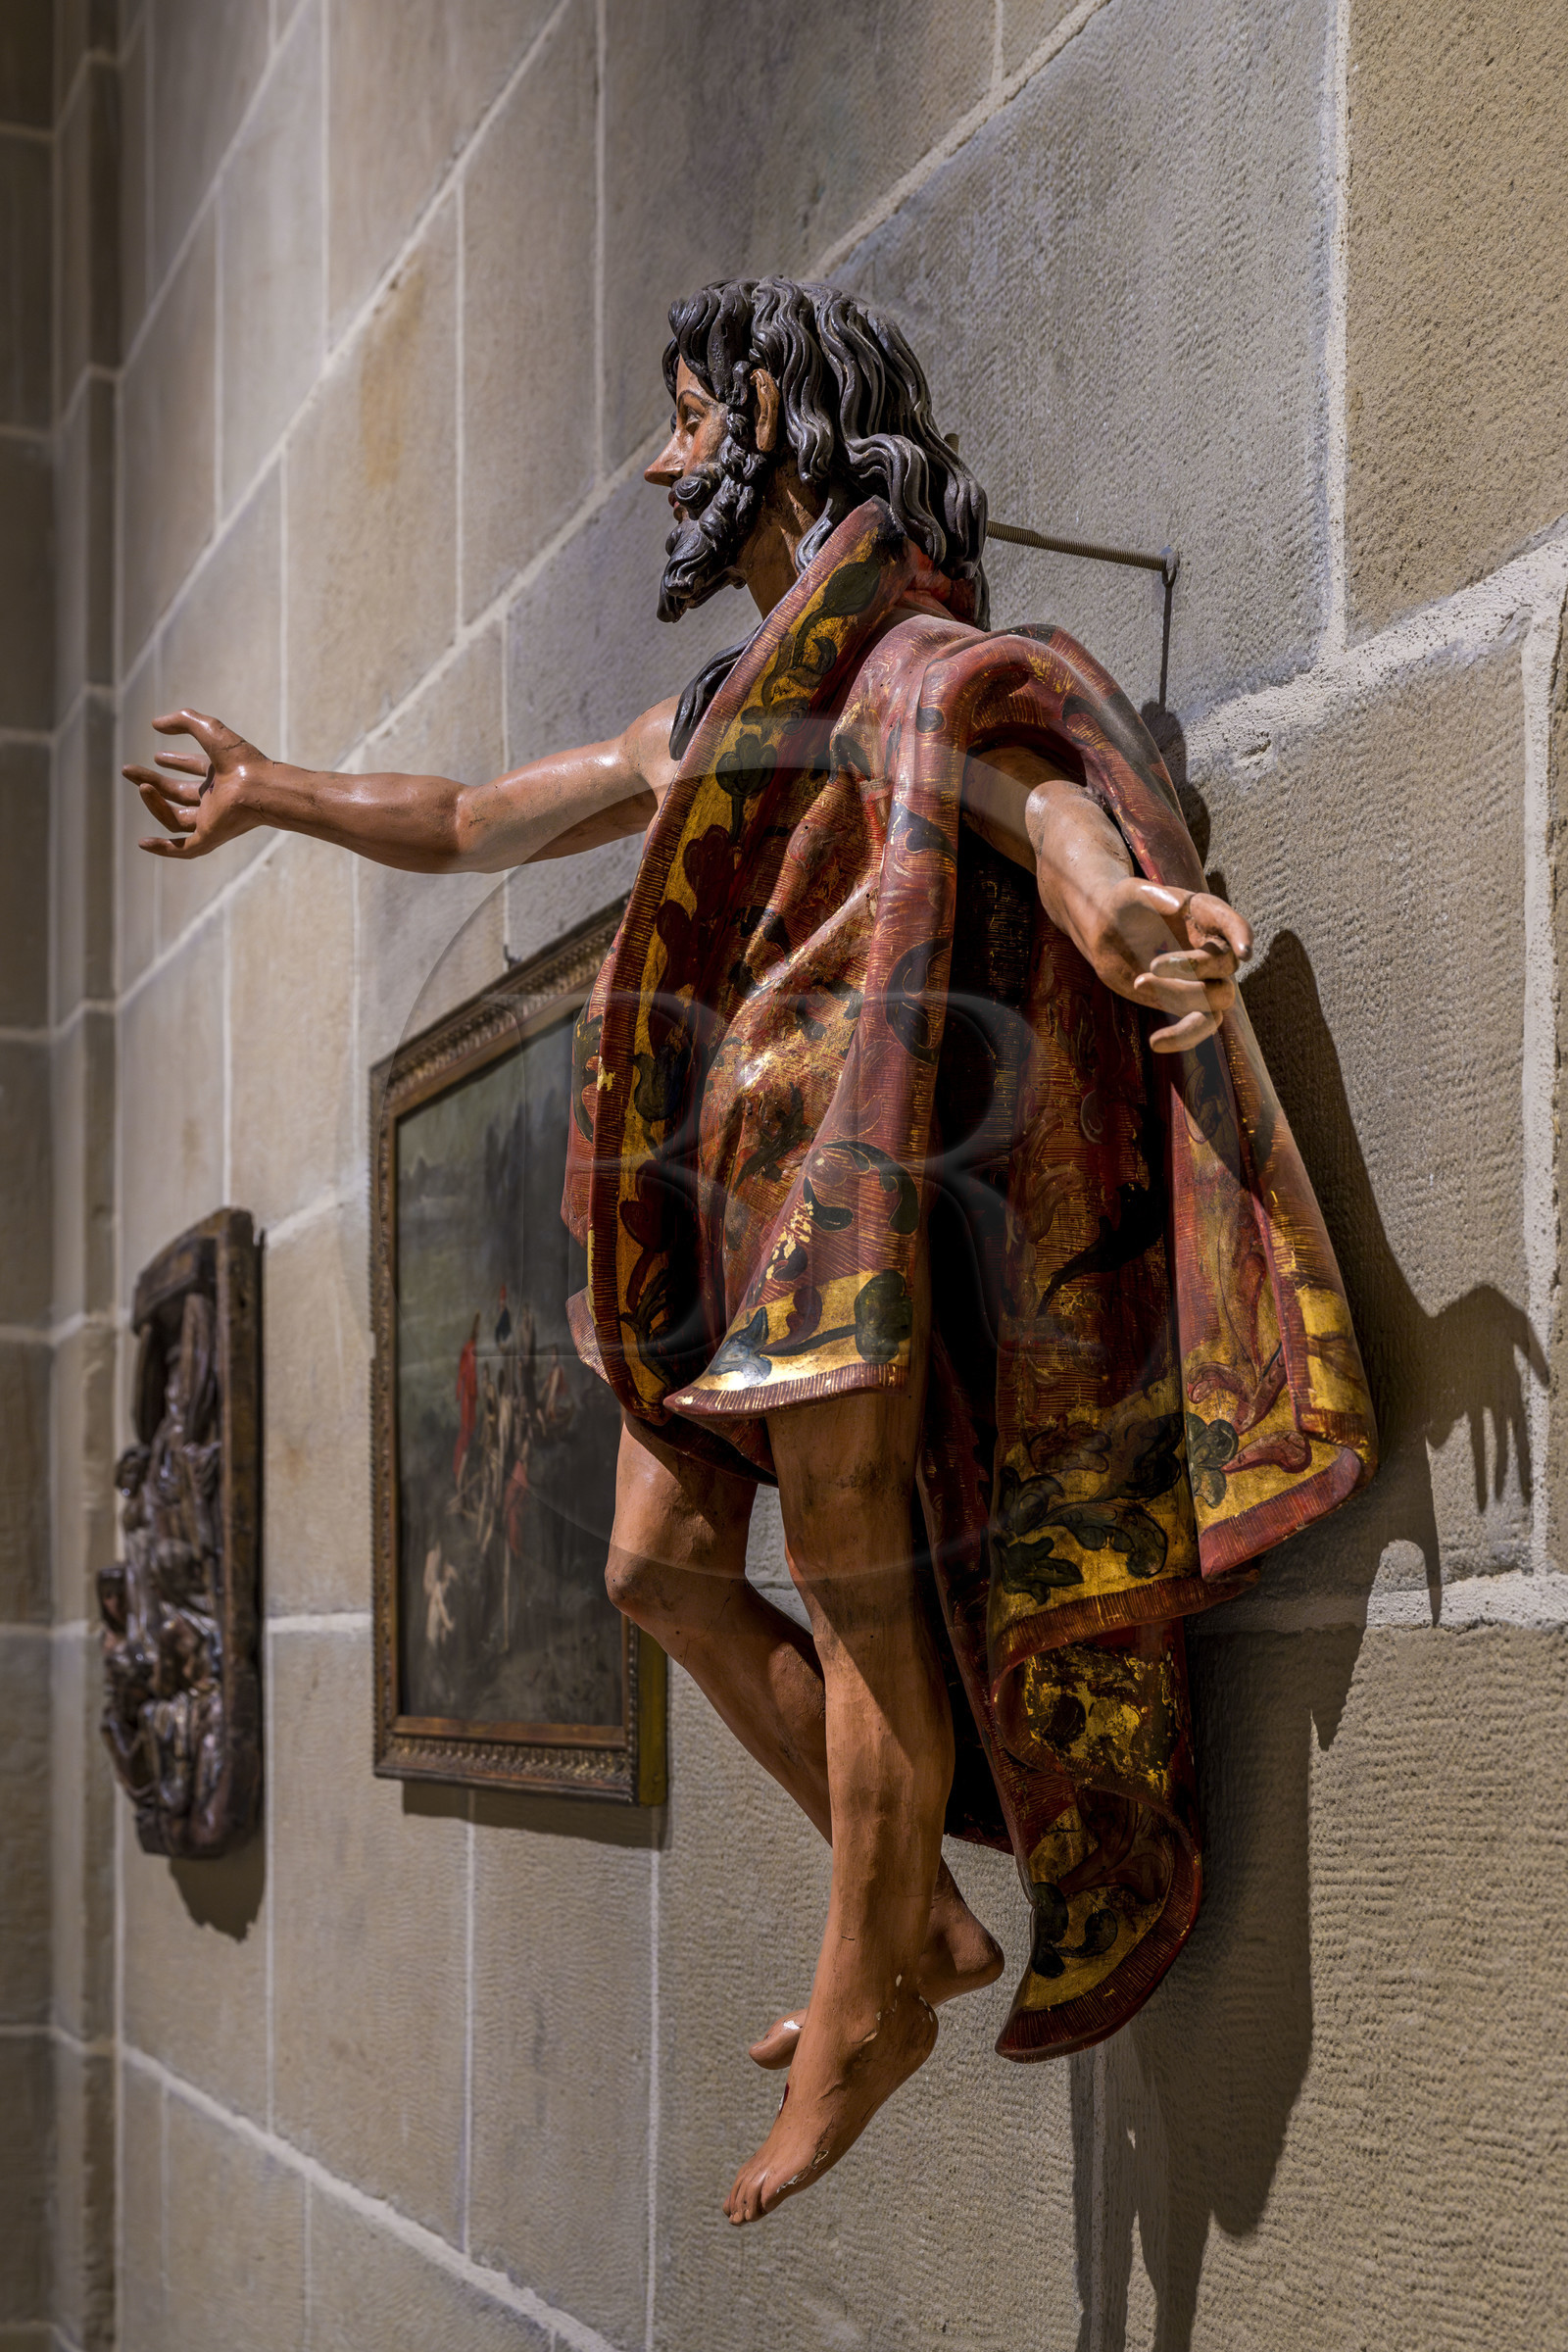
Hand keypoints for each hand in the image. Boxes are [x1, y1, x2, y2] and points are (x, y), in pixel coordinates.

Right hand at [122, 709, 266, 860]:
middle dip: (153, 781)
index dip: (175, 761)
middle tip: (127, 770)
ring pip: (176, 818)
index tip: (157, 756)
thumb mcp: (208, 730)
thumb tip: (155, 724)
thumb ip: (183, 720)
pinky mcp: (211, 838)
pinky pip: (183, 849)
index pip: (194, 768)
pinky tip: (143, 843)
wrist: (258, 787)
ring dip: (154, 804)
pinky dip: (163, 848)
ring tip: (141, 786)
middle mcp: (217, 798)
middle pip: (178, 793)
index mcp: (222, 774)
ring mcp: (213, 820)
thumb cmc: (239, 759)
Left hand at [1087, 878, 1251, 1053]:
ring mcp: (1202, 978)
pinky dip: (1183, 1037)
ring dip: (1183, 998)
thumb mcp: (1130, 893)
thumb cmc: (1122, 905)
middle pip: (1225, 965)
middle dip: (1194, 968)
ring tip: (1139, 983)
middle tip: (1152, 965)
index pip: (1233, 924)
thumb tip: (1176, 905)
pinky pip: (1199, 1026)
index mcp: (1205, 915)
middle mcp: (1211, 946)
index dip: (1242, 938)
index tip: (1244, 953)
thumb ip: (1152, 895)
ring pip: (1217, 1001)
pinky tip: (1156, 1042)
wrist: (1105, 931)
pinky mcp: (1185, 1002)